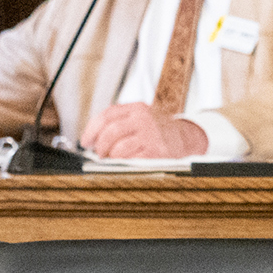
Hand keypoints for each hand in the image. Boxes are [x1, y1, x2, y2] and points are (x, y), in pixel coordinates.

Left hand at [80, 102, 208, 158]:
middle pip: (110, 132)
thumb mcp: (140, 117)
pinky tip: (126, 163)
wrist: (186, 137)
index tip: (86, 141)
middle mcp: (144, 119)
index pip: (107, 115)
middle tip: (100, 154)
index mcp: (137, 108)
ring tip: (113, 160)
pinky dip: (124, 164)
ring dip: (111, 157)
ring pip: (119, 148)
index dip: (91, 130)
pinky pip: (131, 160)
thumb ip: (119, 121)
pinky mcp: (156, 152)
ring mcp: (151, 136)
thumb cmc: (157, 130)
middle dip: (100, 146)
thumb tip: (92, 138)